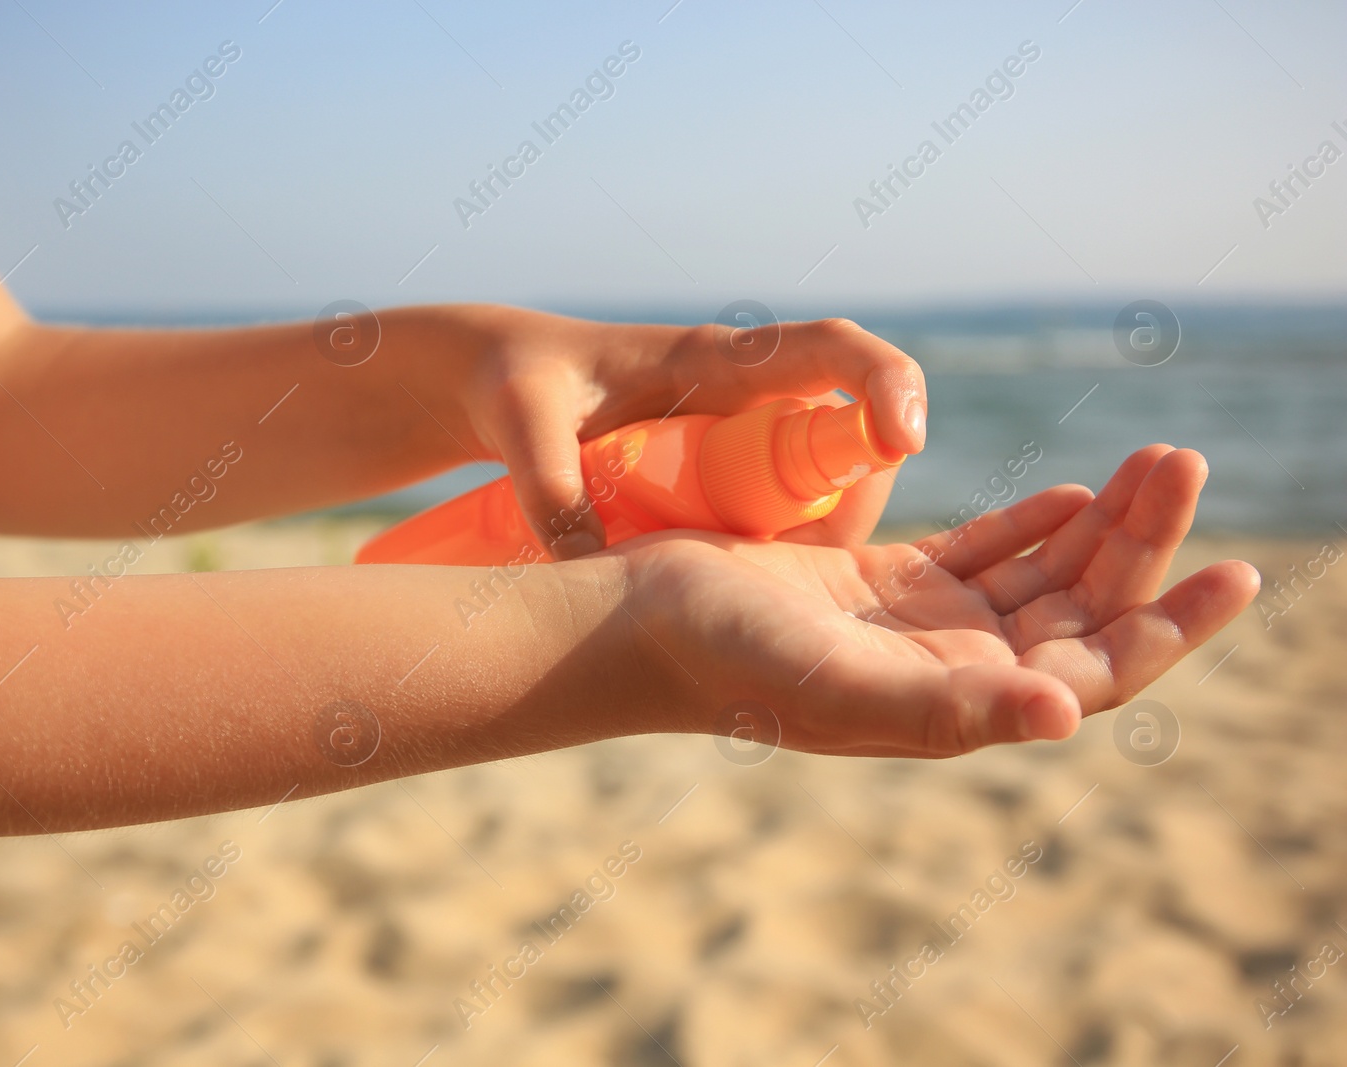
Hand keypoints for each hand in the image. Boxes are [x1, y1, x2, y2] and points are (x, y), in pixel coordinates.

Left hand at [437, 306, 926, 558]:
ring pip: (826, 497)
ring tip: (732, 585)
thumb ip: (547, 486)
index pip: (834, 349)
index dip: (886, 383)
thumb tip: (588, 561)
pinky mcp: (736, 483)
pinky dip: (773, 562)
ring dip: (808, 546)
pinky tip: (715, 591)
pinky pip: (786, 524)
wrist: (507, 387)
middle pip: (852, 446)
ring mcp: (751, 443)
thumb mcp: (523, 424)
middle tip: (784, 572)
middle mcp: (753, 399)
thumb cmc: (520, 384)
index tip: (903, 439)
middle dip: (849, 509)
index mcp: (718, 362)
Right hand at [612, 445, 1258, 756]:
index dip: (1167, 630)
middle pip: (1078, 611)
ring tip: (1153, 461)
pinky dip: (1035, 524)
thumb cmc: (723, 657)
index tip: (1236, 573)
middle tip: (1183, 461)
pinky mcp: (882, 584)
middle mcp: (948, 672)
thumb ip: (948, 709)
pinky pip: (983, 554)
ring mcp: (917, 627)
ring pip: (1040, 576)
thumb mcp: (836, 682)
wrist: (638, 618)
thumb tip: (1068, 717)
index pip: (1091, 674)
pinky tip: (1076, 493)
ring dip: (1101, 525)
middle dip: (1142, 546)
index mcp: (952, 705)